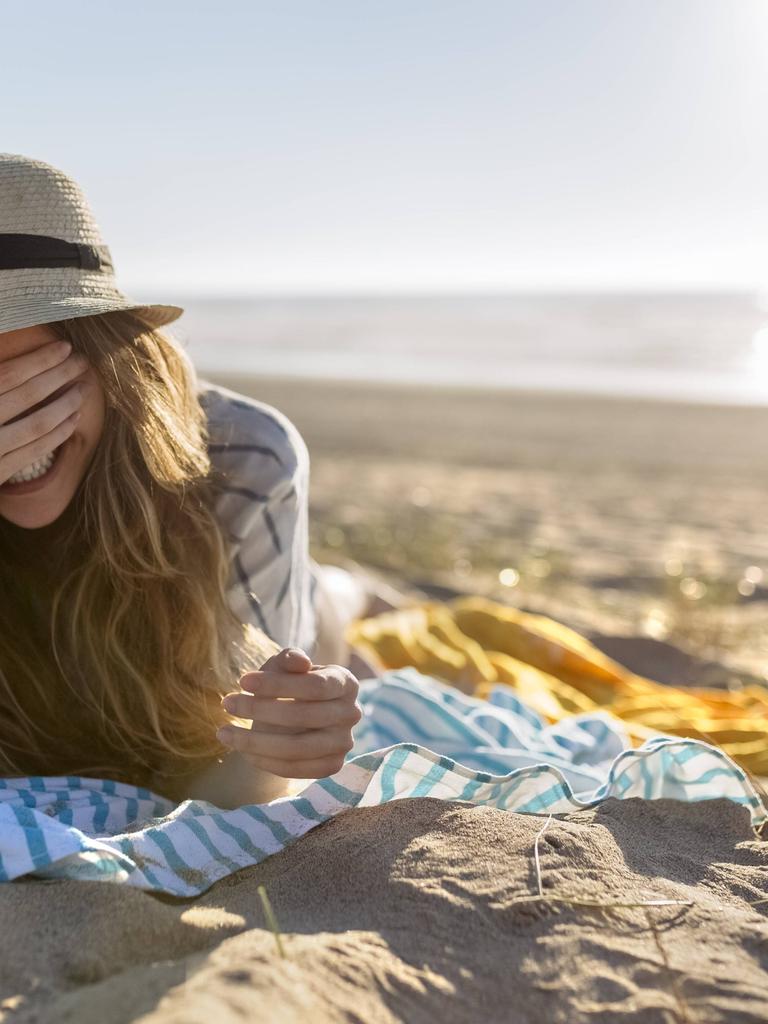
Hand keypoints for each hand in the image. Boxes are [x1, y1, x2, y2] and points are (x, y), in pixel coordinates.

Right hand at [0, 338, 88, 484]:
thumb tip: (5, 338)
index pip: (10, 374)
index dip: (40, 359)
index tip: (65, 347)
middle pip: (28, 395)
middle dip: (60, 375)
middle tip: (82, 363)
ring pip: (37, 424)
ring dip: (65, 404)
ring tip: (82, 390)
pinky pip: (34, 450)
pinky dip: (58, 434)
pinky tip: (74, 419)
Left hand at [217, 648, 362, 777]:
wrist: (298, 712)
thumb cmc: (290, 682)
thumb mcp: (285, 665)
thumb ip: (289, 659)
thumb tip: (299, 661)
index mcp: (347, 683)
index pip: (314, 686)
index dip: (277, 684)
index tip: (242, 681)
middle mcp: (352, 713)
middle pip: (304, 716)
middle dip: (259, 710)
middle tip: (227, 703)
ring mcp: (344, 743)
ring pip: (297, 748)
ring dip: (255, 741)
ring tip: (224, 732)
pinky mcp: (332, 766)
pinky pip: (294, 769)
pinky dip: (264, 761)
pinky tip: (242, 750)